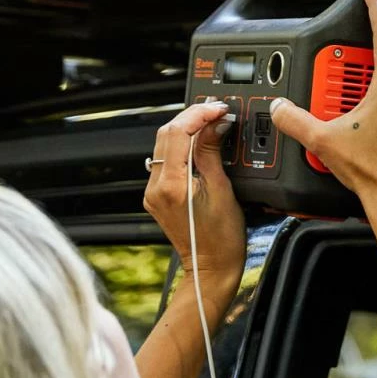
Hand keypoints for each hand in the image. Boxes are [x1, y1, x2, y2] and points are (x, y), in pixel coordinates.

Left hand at [144, 101, 246, 296]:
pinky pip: (165, 158)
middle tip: (216, 109)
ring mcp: (153, 191)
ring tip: (210, 119)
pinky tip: (198, 139)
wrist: (210, 269)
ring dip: (185, 127)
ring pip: (163, 144)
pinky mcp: (157, 194)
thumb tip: (215, 124)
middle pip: (166, 134)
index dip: (199, 114)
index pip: (178, 133)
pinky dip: (181, 143)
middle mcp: (155, 187)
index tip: (218, 108)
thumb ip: (212, 152)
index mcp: (171, 186)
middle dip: (191, 116)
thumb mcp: (223, 189)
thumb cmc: (221, 240)